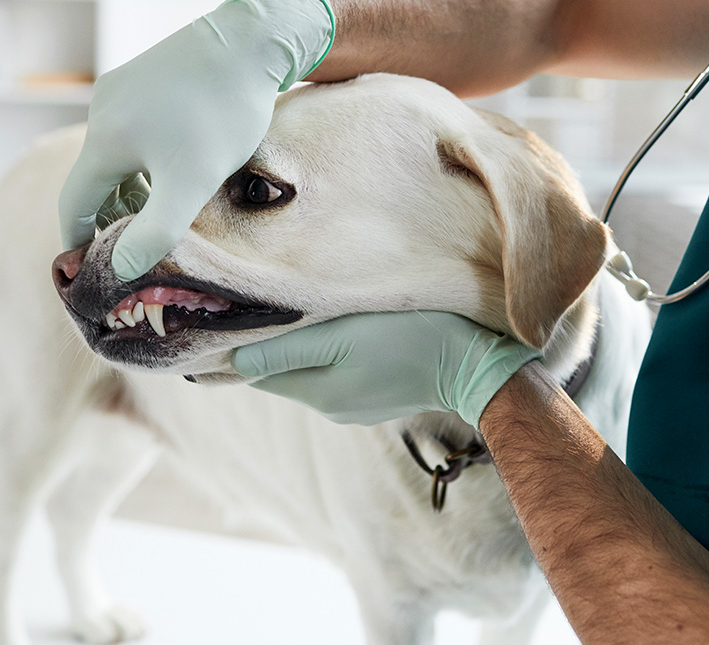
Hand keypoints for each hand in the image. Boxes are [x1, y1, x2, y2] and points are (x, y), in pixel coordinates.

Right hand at [59, 0, 333, 280]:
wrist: (251, 40)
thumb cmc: (223, 114)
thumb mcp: (193, 182)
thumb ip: (157, 230)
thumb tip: (122, 269)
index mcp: (104, 139)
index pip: (73, 203)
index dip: (78, 239)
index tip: (88, 266)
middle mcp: (103, 110)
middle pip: (94, 178)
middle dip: (109, 215)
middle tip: (132, 246)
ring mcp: (123, 88)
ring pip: (117, 154)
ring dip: (130, 188)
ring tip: (158, 213)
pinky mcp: (147, 75)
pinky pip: (134, 130)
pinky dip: (144, 159)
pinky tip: (175, 168)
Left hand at [231, 311, 541, 427]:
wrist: (475, 363)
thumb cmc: (407, 340)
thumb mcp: (341, 337)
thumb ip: (287, 350)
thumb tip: (234, 362)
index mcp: (318, 394)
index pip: (260, 373)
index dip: (244, 346)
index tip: (233, 316)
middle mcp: (333, 407)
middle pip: (288, 371)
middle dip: (278, 342)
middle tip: (271, 300)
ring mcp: (360, 405)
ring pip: (317, 369)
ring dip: (310, 345)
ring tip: (313, 311)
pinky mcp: (383, 395)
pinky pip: (344, 371)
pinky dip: (338, 352)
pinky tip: (351, 330)